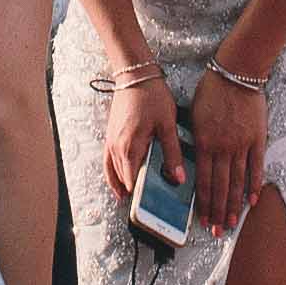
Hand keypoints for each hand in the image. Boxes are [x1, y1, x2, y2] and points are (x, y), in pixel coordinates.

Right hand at [97, 64, 178, 220]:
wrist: (135, 75)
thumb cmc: (152, 97)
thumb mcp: (167, 125)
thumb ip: (172, 154)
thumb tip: (178, 178)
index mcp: (130, 147)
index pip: (131, 181)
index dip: (140, 197)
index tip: (150, 209)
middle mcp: (116, 147)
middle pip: (120, 179)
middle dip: (131, 193)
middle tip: (143, 208)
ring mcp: (110, 141)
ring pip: (111, 172)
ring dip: (119, 185)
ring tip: (130, 199)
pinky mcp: (110, 135)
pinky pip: (107, 161)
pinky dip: (112, 173)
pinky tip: (119, 178)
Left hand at [188, 61, 269, 231]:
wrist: (236, 73)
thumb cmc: (211, 91)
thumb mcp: (193, 116)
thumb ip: (194, 141)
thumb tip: (190, 162)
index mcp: (204, 143)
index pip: (203, 182)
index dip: (204, 204)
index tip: (203, 221)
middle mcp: (223, 149)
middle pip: (220, 187)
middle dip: (218, 212)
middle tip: (218, 232)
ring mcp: (242, 145)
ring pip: (237, 182)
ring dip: (234, 205)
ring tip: (232, 223)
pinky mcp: (257, 139)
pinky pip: (256, 167)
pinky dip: (254, 185)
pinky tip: (252, 201)